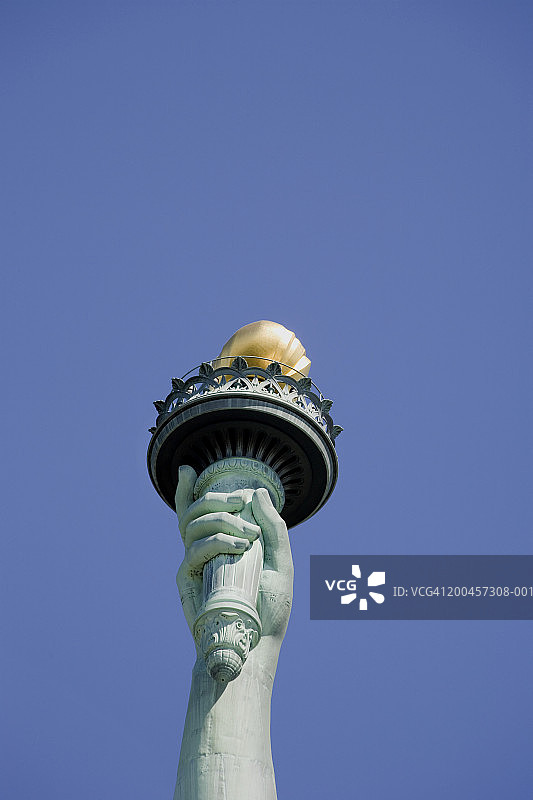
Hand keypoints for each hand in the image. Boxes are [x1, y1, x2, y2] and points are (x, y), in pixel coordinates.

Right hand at [175, 465, 293, 642]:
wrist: (256, 645)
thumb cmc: (268, 607)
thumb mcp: (281, 562)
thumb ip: (274, 528)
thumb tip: (258, 492)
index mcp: (220, 542)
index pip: (197, 511)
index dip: (185, 489)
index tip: (189, 469)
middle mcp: (202, 550)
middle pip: (193, 510)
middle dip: (215, 498)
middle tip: (241, 501)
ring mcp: (193, 563)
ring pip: (191, 524)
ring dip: (221, 519)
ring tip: (248, 534)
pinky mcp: (188, 580)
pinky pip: (194, 549)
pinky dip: (216, 541)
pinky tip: (239, 546)